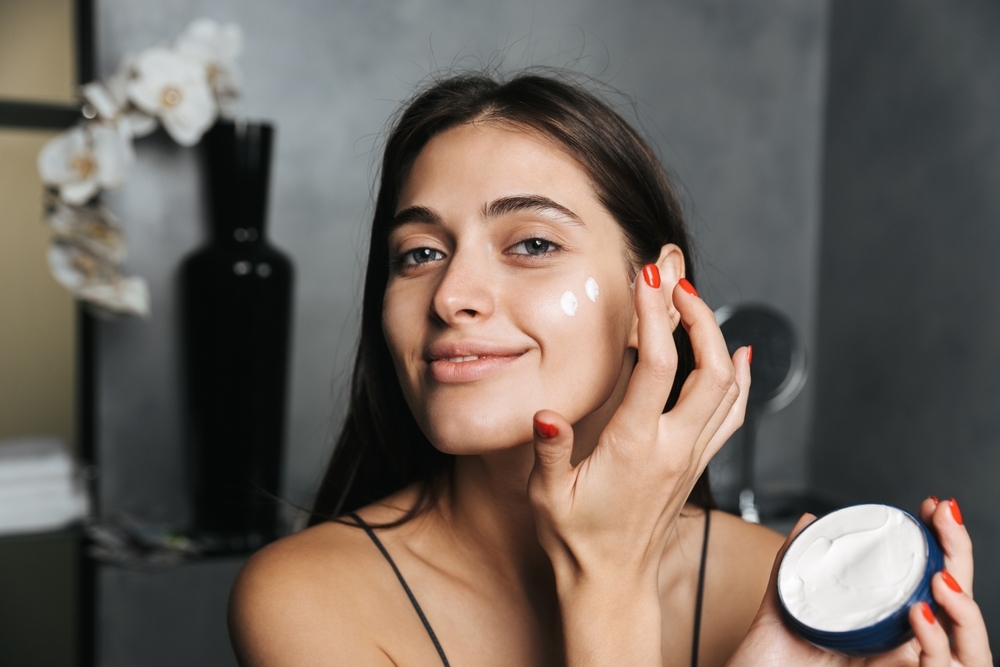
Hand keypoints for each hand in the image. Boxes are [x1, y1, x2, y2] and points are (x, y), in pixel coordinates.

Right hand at [527, 264, 749, 582]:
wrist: (613, 583)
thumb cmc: (576, 540)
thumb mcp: (547, 497)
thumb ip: (551, 452)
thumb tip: (545, 415)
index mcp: (635, 448)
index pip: (656, 367)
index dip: (656, 316)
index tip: (649, 278)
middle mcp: (673, 449)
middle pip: (710, 369)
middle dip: (699, 316)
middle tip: (677, 282)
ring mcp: (691, 457)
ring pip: (729, 389)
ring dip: (717, 339)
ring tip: (695, 303)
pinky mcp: (697, 464)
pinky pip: (733, 414)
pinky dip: (741, 379)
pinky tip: (739, 356)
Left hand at [727, 498, 992, 666]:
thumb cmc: (773, 658)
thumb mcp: (787, 603)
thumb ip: (797, 559)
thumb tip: (811, 519)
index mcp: (883, 622)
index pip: (926, 579)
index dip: (939, 543)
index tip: (933, 507)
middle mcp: (898, 645)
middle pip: (951, 603)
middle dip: (957, 556)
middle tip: (945, 519)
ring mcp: (896, 666)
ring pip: (961, 643)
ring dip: (960, 603)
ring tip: (941, 573)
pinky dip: (931, 643)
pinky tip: (919, 614)